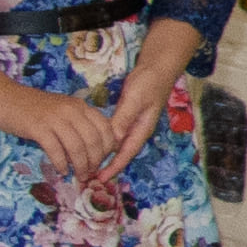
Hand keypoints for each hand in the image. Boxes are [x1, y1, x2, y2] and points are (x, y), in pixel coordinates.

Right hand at [0, 78, 118, 188]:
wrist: (4, 98)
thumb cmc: (35, 108)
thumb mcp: (63, 111)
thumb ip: (79, 124)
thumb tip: (95, 150)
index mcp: (80, 106)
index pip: (106, 128)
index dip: (108, 148)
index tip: (103, 160)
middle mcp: (71, 110)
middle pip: (93, 140)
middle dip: (96, 161)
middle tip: (91, 173)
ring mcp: (55, 119)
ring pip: (77, 147)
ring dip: (81, 166)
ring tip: (79, 176)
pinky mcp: (38, 128)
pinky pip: (56, 150)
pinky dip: (62, 164)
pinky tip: (62, 171)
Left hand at [91, 24, 201, 178]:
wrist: (158, 66)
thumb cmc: (150, 82)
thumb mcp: (136, 99)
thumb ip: (124, 119)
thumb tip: (112, 140)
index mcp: (142, 129)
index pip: (126, 153)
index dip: (113, 167)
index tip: (99, 179)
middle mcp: (137, 129)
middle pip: (121, 153)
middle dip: (107, 165)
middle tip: (88, 176)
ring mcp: (132, 123)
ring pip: (117, 144)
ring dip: (105, 155)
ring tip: (88, 164)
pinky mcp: (126, 115)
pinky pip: (114, 133)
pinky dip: (104, 141)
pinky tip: (94, 143)